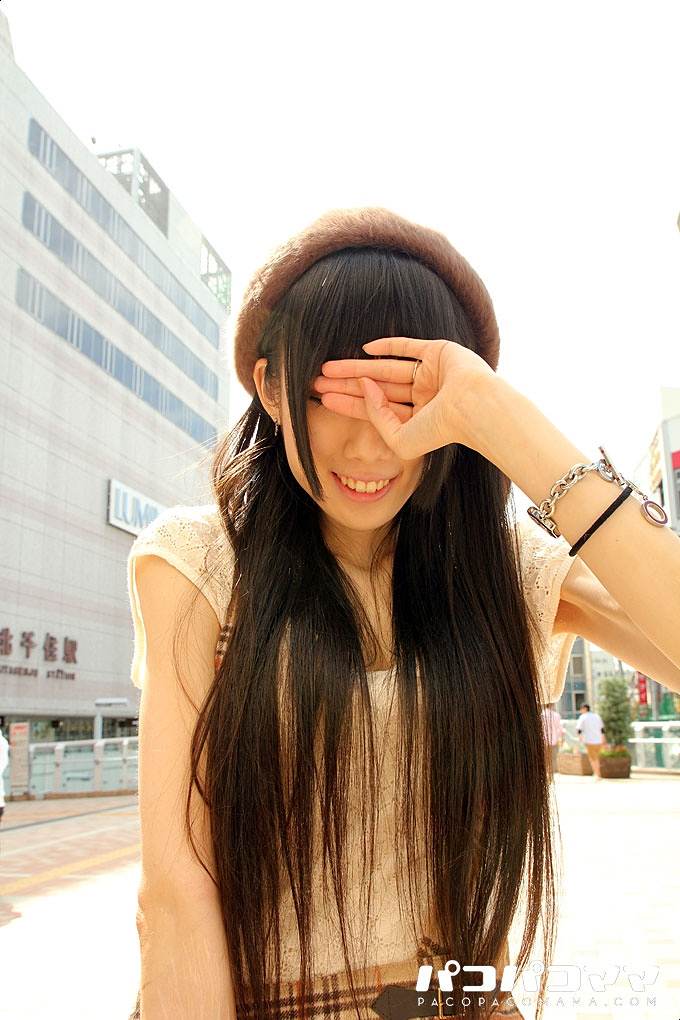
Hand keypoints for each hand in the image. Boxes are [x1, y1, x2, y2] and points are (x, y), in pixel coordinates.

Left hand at [312, 336, 497, 460]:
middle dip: (346, 385)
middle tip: (317, 381)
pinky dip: (387, 345)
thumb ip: (377, 416)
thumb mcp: (398, 438)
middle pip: (377, 388)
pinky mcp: (439, 352)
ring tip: (327, 368)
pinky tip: (364, 349)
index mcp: (418, 419)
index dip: (349, 404)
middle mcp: (424, 396)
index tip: (324, 399)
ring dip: (357, 367)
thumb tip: (363, 387)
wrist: (473, 408)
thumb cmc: (440, 431)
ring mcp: (431, 373)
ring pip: (386, 368)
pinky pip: (408, 346)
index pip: (376, 409)